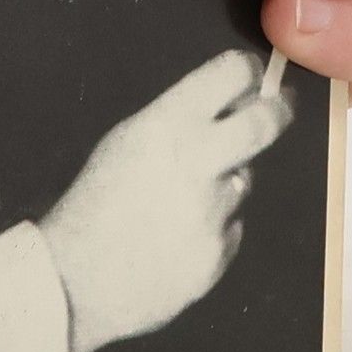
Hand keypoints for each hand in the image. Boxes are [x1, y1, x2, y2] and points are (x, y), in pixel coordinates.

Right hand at [36, 49, 292, 351]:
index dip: (245, 71)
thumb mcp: (124, 143)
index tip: (251, 77)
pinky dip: (210, 231)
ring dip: (222, 186)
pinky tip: (173, 241)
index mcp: (166, 126)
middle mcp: (198, 161)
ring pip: (241, 183)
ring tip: (176, 208)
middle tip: (279, 108)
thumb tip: (228, 108)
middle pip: (264, 122)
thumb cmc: (91, 204)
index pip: (230, 75)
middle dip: (278, 110)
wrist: (73, 280)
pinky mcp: (219, 252)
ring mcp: (213, 211)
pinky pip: (228, 230)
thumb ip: (176, 124)